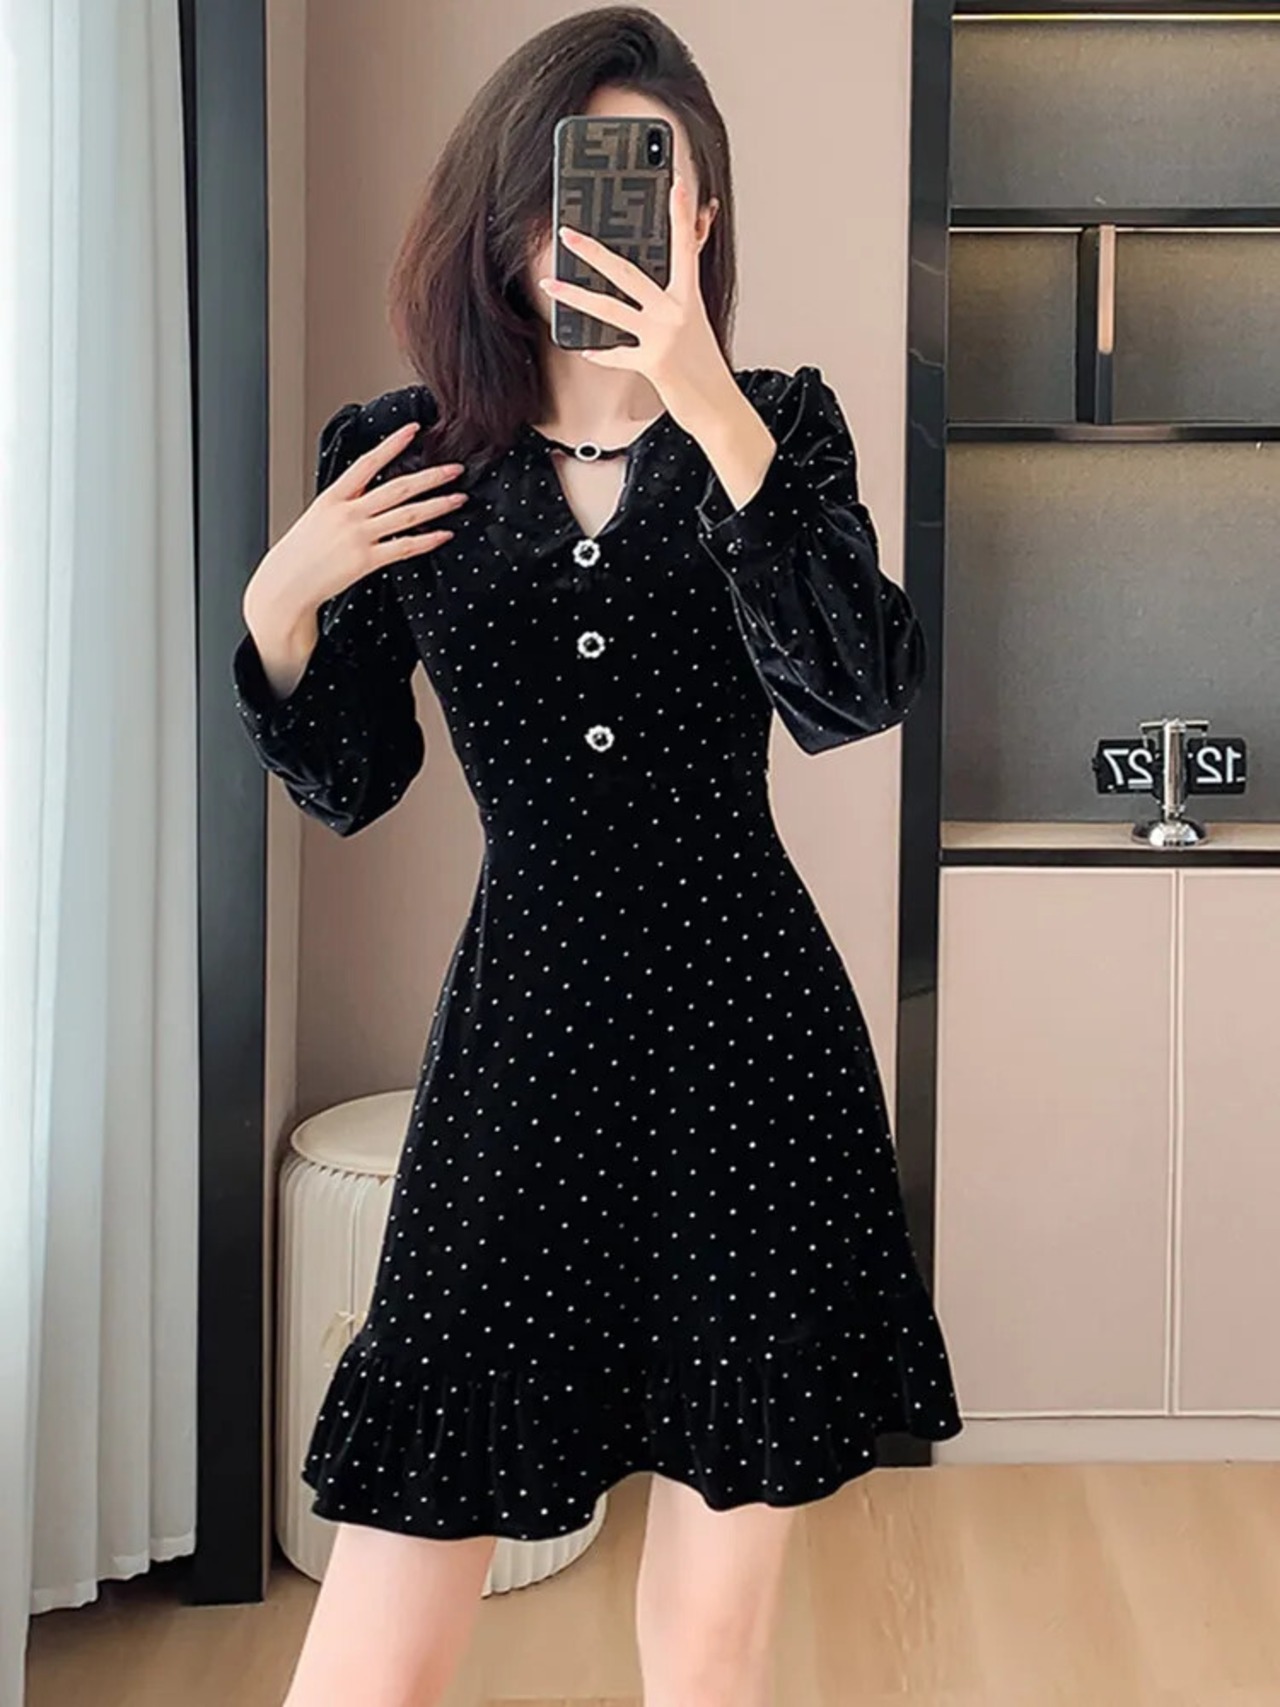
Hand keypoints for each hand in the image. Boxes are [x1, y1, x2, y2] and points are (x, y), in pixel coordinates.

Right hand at [245, 421, 467, 640]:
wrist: (286, 584)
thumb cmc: (302, 553)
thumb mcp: (318, 517)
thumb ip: (345, 503)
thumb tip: (371, 493)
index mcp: (334, 497)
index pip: (367, 462)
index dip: (392, 444)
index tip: (414, 430)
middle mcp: (348, 513)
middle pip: (397, 488)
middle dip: (430, 477)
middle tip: (455, 469)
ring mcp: (358, 536)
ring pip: (407, 515)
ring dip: (437, 505)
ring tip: (459, 498)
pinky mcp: (366, 560)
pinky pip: (404, 546)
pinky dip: (427, 539)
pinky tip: (444, 533)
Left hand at [537, 173, 738, 429]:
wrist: (717, 406)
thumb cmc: (703, 364)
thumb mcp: (696, 322)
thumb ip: (681, 293)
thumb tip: (663, 281)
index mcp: (689, 296)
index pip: (686, 246)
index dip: (681, 215)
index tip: (677, 184)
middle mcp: (676, 311)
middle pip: (628, 273)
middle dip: (593, 251)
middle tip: (568, 233)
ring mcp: (663, 337)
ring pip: (611, 310)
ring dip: (576, 296)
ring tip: (552, 283)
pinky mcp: (653, 363)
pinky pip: (617, 354)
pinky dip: (600, 353)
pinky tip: (584, 347)